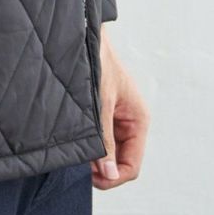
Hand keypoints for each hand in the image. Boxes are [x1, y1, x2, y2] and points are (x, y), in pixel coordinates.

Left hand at [89, 29, 149, 190]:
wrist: (85, 36)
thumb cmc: (98, 62)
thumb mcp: (102, 104)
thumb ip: (105, 140)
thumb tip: (109, 174)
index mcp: (138, 120)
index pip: (132, 166)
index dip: (113, 178)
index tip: (91, 178)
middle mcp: (129, 123)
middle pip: (120, 163)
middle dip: (102, 169)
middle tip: (79, 165)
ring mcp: (115, 119)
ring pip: (108, 153)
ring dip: (94, 157)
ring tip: (75, 150)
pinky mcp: (102, 114)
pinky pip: (99, 140)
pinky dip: (89, 144)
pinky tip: (75, 139)